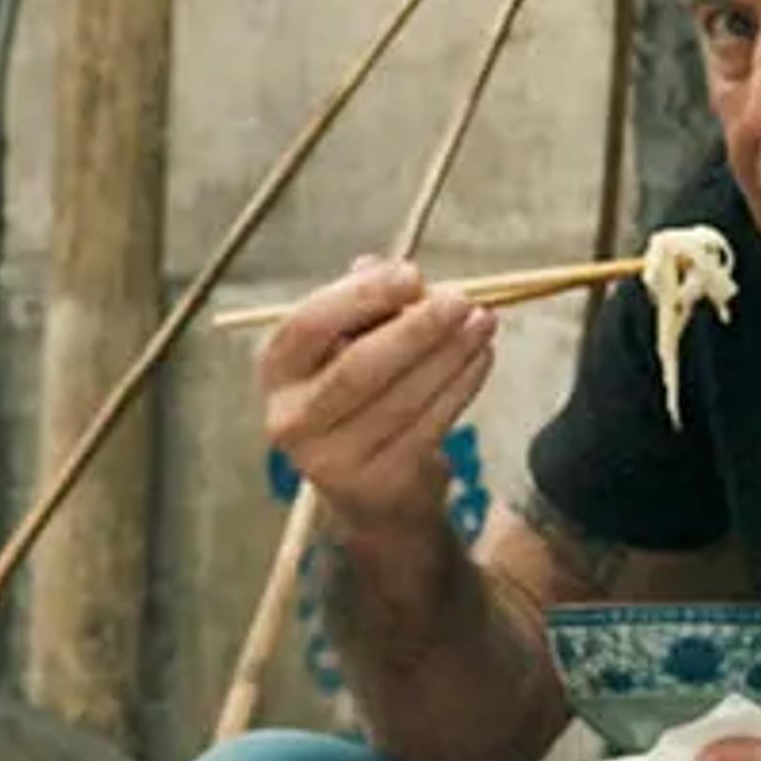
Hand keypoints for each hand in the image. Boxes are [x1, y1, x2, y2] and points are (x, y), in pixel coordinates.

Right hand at [257, 257, 498, 543]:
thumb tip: (388, 269)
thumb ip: (365, 305)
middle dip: (417, 329)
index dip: (361, 296)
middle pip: (358, 367)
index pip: (308, 326)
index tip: (412, 274)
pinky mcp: (377, 483)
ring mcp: (331, 460)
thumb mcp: (348, 345)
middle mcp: (292, 419)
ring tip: (483, 322)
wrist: (367, 490)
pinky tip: (481, 358)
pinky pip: (427, 427)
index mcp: (278, 371)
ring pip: (401, 398)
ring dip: (450, 355)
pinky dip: (460, 387)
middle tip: (462, 300)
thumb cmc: (359, 397)